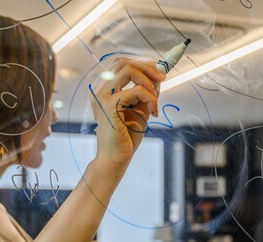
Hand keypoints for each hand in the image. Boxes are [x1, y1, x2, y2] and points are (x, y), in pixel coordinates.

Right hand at [90, 58, 164, 172]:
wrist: (115, 158)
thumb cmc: (125, 138)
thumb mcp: (139, 110)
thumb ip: (146, 93)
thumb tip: (158, 77)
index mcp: (103, 90)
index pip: (120, 64)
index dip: (140, 63)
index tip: (158, 72)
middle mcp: (99, 90)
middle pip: (123, 62)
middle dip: (147, 67)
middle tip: (162, 79)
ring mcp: (102, 96)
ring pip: (128, 70)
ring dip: (148, 82)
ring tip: (155, 100)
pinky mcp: (109, 105)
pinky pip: (136, 91)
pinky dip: (150, 98)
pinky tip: (153, 112)